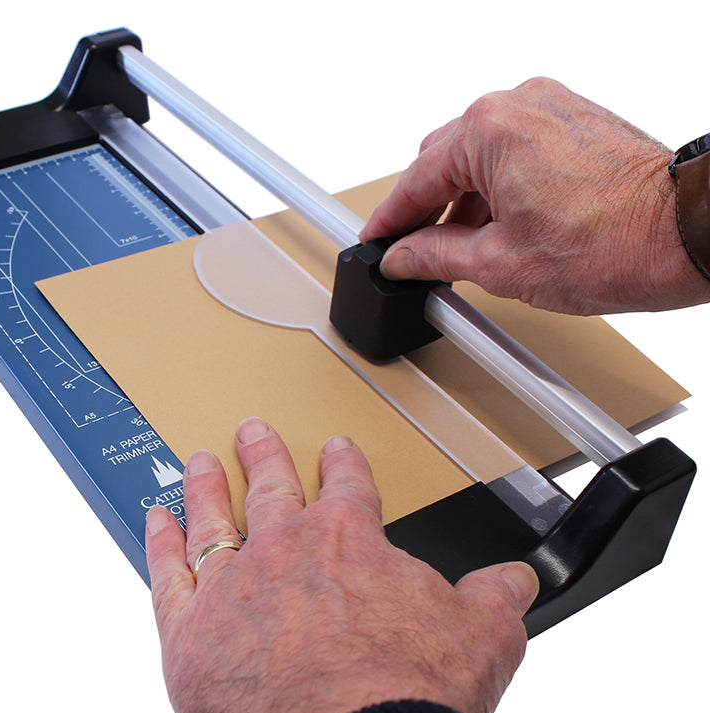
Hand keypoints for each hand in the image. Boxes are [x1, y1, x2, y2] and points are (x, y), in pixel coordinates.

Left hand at [145, 416, 538, 712]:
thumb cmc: (404, 695)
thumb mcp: (481, 636)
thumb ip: (495, 598)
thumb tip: (517, 581)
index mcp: (351, 542)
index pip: (349, 486)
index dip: (343, 463)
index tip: (336, 448)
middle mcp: (287, 549)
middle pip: (273, 486)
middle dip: (266, 455)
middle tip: (254, 431)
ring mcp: (234, 585)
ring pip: (213, 517)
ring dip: (207, 486)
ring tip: (201, 460)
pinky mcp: (190, 630)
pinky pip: (166, 571)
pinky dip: (159, 542)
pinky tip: (156, 520)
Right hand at [361, 77, 709, 314]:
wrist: (687, 236)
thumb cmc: (612, 244)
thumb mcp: (499, 264)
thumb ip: (436, 256)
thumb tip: (403, 258)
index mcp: (488, 131)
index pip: (415, 180)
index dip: (389, 220)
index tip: (376, 242)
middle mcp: (517, 105)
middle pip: (444, 161)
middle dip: (427, 210)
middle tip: (416, 253)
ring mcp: (549, 108)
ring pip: (479, 156)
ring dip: (464, 201)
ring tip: (465, 251)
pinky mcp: (574, 120)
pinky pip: (514, 150)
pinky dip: (498, 186)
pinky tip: (499, 226)